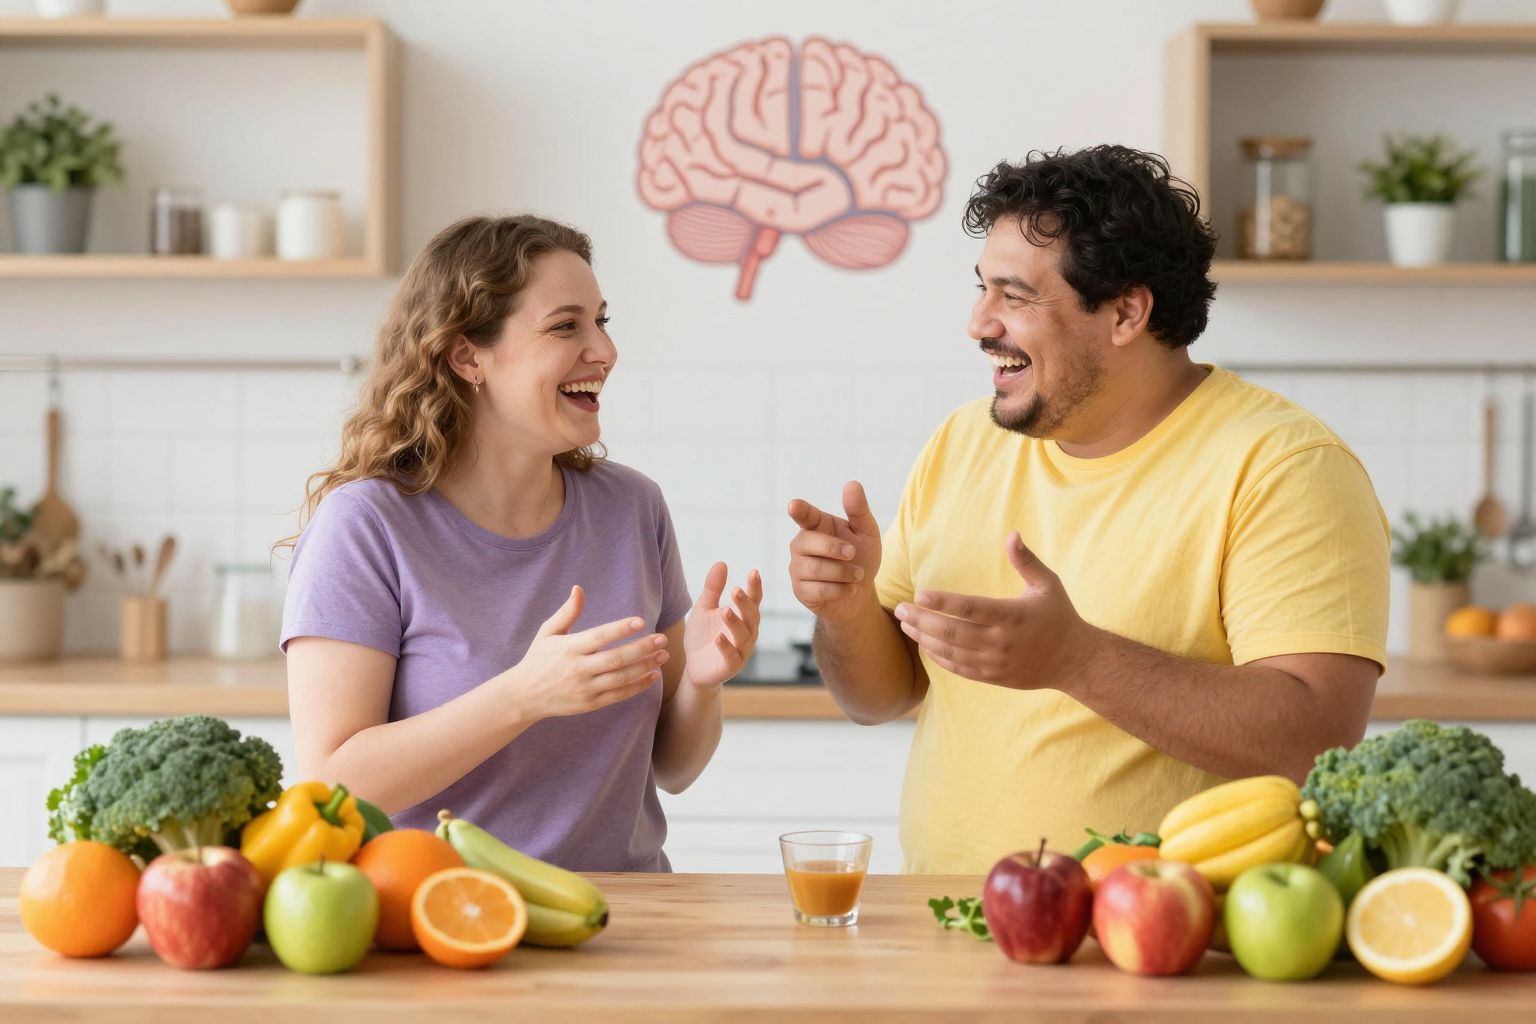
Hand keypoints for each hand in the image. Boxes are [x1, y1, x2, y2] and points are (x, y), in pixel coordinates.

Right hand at [503, 586, 668, 719]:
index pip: (599, 637)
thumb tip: (578, 588)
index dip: (620, 629)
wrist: (524, 695)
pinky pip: (618, 695)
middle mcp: (578, 669)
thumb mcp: (548, 632)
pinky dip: (637, 686)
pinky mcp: (590, 704)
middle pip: (615, 659)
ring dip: (645, 667)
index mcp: (569, 648)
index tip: (641, 621)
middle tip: (662, 639)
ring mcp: (585, 688)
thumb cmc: (538, 658)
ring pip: (620, 678)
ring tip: (663, 656)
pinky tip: (653, 676)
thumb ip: (567, 612)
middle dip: (641, 649)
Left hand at [682, 563, 762, 688]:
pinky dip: (726, 647)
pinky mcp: (730, 667)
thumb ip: (713, 589)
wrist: (694, 667)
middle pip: (751, 617)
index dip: (755, 587)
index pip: (753, 600)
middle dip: (745, 604)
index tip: (753, 572)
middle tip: (736, 590)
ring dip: (735, 623)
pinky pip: (731, 657)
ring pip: (743, 636)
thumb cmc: (703, 636)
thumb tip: (721, 562)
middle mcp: (747, 633)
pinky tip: (718, 637)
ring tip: (725, 611)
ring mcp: (741, 651)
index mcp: (743, 618)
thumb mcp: (704, 609)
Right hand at [786, 480, 881, 622]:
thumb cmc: (861, 557)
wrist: (860, 593)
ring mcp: (797, 568)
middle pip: (808, 542)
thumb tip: (852, 484)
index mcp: (815, 525)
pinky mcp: (800, 590)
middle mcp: (801, 544)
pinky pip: (818, 590)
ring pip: (815, 569)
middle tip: (853, 553)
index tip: (793, 506)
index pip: (804, 515)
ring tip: (858, 574)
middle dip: (834, 548)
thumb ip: (858, 510)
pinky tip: (849, 588)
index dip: (799, 510)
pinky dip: (841, 590)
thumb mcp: (867, 533)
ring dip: (843, 573)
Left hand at [892, 532, 1085, 689]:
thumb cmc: (1059, 617)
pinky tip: (923, 643)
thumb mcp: (1048, 584)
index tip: (919, 593)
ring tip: (905, 623)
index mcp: (1012, 616)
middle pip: (952, 632)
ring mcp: (995, 662)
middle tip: (900, 608)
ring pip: (950, 652)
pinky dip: (937, 656)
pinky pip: (958, 668)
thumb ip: (1027, 561)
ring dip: (923, 637)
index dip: (943, 602)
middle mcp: (1001, 641)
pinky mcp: (992, 676)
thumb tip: (1012, 534)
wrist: (1074, 661)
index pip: (971, 608)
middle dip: (921, 619)